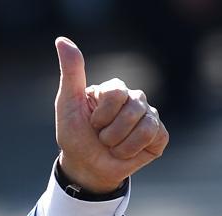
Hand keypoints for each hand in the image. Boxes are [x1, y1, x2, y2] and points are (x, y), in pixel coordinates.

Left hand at [54, 37, 168, 193]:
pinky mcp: (159, 135)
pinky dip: (135, 150)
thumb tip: (62, 40)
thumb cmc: (75, 136)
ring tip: (112, 146)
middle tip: (101, 138)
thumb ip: (71, 72)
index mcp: (114, 89)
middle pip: (132, 110)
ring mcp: (149, 116)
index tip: (92, 124)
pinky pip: (155, 136)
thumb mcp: (67, 105)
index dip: (102, 115)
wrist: (86, 168)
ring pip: (145, 125)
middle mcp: (134, 98)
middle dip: (111, 133)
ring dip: (121, 144)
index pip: (116, 92)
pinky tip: (126, 152)